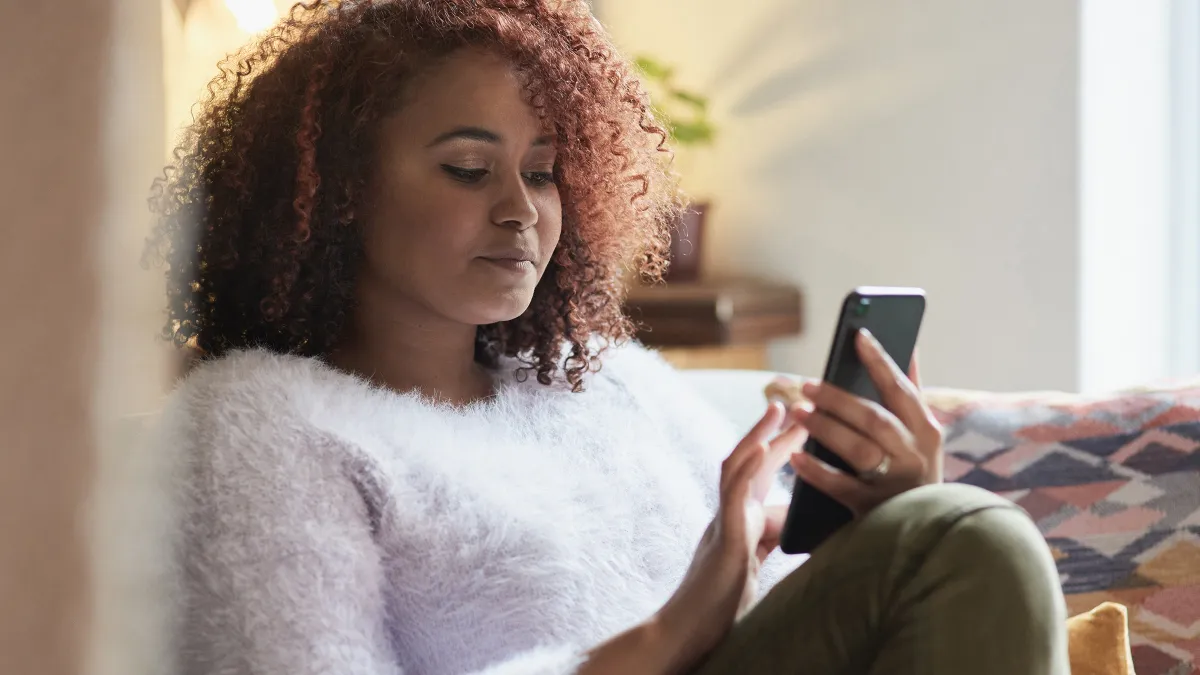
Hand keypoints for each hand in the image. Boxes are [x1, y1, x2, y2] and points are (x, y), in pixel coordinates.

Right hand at [653, 402, 805, 673]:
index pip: (760, 477)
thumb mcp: (751, 565)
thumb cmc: (719, 607)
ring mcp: (722, 524)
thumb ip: (766, 540)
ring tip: (779, 411)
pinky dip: (746, 468)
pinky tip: (761, 447)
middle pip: (747, 462)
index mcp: (737, 523)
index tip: (799, 424)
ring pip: (735, 469)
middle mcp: (727, 516)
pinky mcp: (724, 539)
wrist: (688, 634)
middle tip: (793, 404)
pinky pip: (732, 497)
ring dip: (757, 437)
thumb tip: (789, 521)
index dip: (778, 449)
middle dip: (769, 432)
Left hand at [789, 329, 942, 515]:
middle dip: (838, 399)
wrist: (925, 530)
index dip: (880, 360)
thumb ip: (912, 392)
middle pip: (874, 419)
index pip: (901, 388)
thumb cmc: (914, 470)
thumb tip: (910, 346)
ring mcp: (895, 483)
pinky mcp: (874, 508)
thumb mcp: (923, 434)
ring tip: (799, 412)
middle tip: (807, 385)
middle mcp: (914, 455)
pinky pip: (841, 486)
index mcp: (927, 430)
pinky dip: (816, 471)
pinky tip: (796, 456)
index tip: (857, 335)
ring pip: (858, 449)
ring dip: (825, 427)